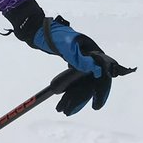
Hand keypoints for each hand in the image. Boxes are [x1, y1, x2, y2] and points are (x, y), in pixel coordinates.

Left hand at [4, 0, 133, 115]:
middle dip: (81, 98)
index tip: (95, 105)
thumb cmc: (54, 34)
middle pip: (90, 82)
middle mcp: (89, 57)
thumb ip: (82, 58)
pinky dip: (69, 91)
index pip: (103, 74)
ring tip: (62, 110)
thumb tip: (97, 70)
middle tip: (69, 111)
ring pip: (81, 84)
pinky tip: (62, 101)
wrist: (39, 30)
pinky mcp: (72, 64)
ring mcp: (80, 60)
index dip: (101, 91)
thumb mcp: (68, 46)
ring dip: (73, 98)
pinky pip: (73, 81)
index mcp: (92, 51)